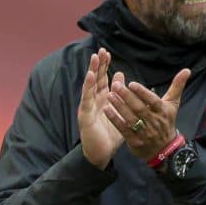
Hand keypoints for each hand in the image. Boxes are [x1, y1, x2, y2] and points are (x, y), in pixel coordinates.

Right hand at [78, 48, 123, 168]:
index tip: (107, 53)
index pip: (102, 79)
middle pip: (95, 79)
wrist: (101, 154)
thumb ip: (120, 94)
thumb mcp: (119, 111)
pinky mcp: (85, 115)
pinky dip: (88, 86)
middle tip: (101, 50)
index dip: (104, 66)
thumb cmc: (110, 134)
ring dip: (91, 71)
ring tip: (94, 57)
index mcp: (102, 99)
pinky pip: (86, 99)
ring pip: (89, 85)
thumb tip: (121, 75)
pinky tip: (90, 75)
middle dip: (98, 64)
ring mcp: (88, 107)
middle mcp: (93, 101)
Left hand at [103, 68, 190, 160]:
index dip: (142, 93)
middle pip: (140, 109)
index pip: (153, 101)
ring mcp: (144, 133)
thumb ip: (177, 86)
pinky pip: (123, 129)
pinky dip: (115, 119)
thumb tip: (187, 70)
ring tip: (109, 95)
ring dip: (119, 106)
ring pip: (130, 118)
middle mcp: (154, 122)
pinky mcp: (135, 141)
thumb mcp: (173, 104)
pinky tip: (106, 110)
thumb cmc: (166, 121)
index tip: (132, 83)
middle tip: (116, 85)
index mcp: (163, 112)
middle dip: (127, 97)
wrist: (165, 149)